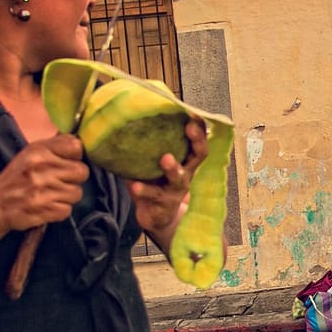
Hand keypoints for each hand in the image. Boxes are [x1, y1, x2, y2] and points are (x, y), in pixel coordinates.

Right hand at [0, 134, 88, 231]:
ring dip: (67, 197)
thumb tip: (80, 142)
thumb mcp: (30, 154)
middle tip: (60, 182)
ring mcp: (43, 190)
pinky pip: (68, 210)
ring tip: (50, 195)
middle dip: (74, 179)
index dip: (75, 157)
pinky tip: (47, 206)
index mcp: (38, 150)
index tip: (67, 162)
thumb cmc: (16, 179)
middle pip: (82, 172)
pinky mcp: (45, 210)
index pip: (76, 146)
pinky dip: (59, 211)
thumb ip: (55, 146)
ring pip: (77, 193)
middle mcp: (41, 168)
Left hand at [128, 117, 207, 233]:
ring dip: (173, 168)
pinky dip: (144, 190)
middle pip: (199, 156)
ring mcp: (176, 190)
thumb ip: (150, 144)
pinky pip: (154, 196)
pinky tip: (134, 185)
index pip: (198, 141)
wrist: (156, 217)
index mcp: (186, 161)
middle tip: (189, 128)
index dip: (199, 128)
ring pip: (179, 178)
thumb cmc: (156, 183)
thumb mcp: (156, 162)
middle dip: (196, 141)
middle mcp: (186, 174)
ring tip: (166, 159)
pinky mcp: (164, 204)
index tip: (193, 113)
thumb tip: (132, 113)